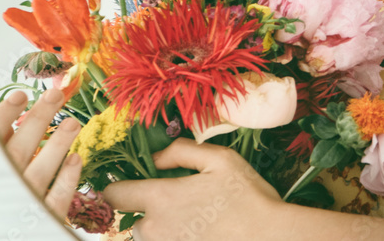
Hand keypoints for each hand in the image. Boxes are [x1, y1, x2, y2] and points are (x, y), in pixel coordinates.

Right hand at [0, 88, 82, 217]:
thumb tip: (11, 123)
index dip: (3, 116)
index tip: (21, 95)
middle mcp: (0, 189)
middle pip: (18, 151)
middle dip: (38, 121)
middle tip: (55, 95)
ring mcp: (22, 205)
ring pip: (40, 173)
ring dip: (58, 145)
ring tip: (73, 122)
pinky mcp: (42, 221)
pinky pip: (57, 200)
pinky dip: (67, 179)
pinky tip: (76, 158)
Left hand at [102, 138, 281, 239]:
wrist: (270, 238)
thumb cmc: (247, 197)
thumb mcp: (220, 159)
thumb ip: (181, 152)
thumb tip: (155, 158)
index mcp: (160, 198)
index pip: (114, 195)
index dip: (119, 187)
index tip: (133, 185)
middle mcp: (154, 229)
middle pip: (133, 221)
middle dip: (150, 212)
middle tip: (183, 204)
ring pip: (150, 238)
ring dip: (163, 230)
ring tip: (196, 222)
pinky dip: (177, 238)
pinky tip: (202, 233)